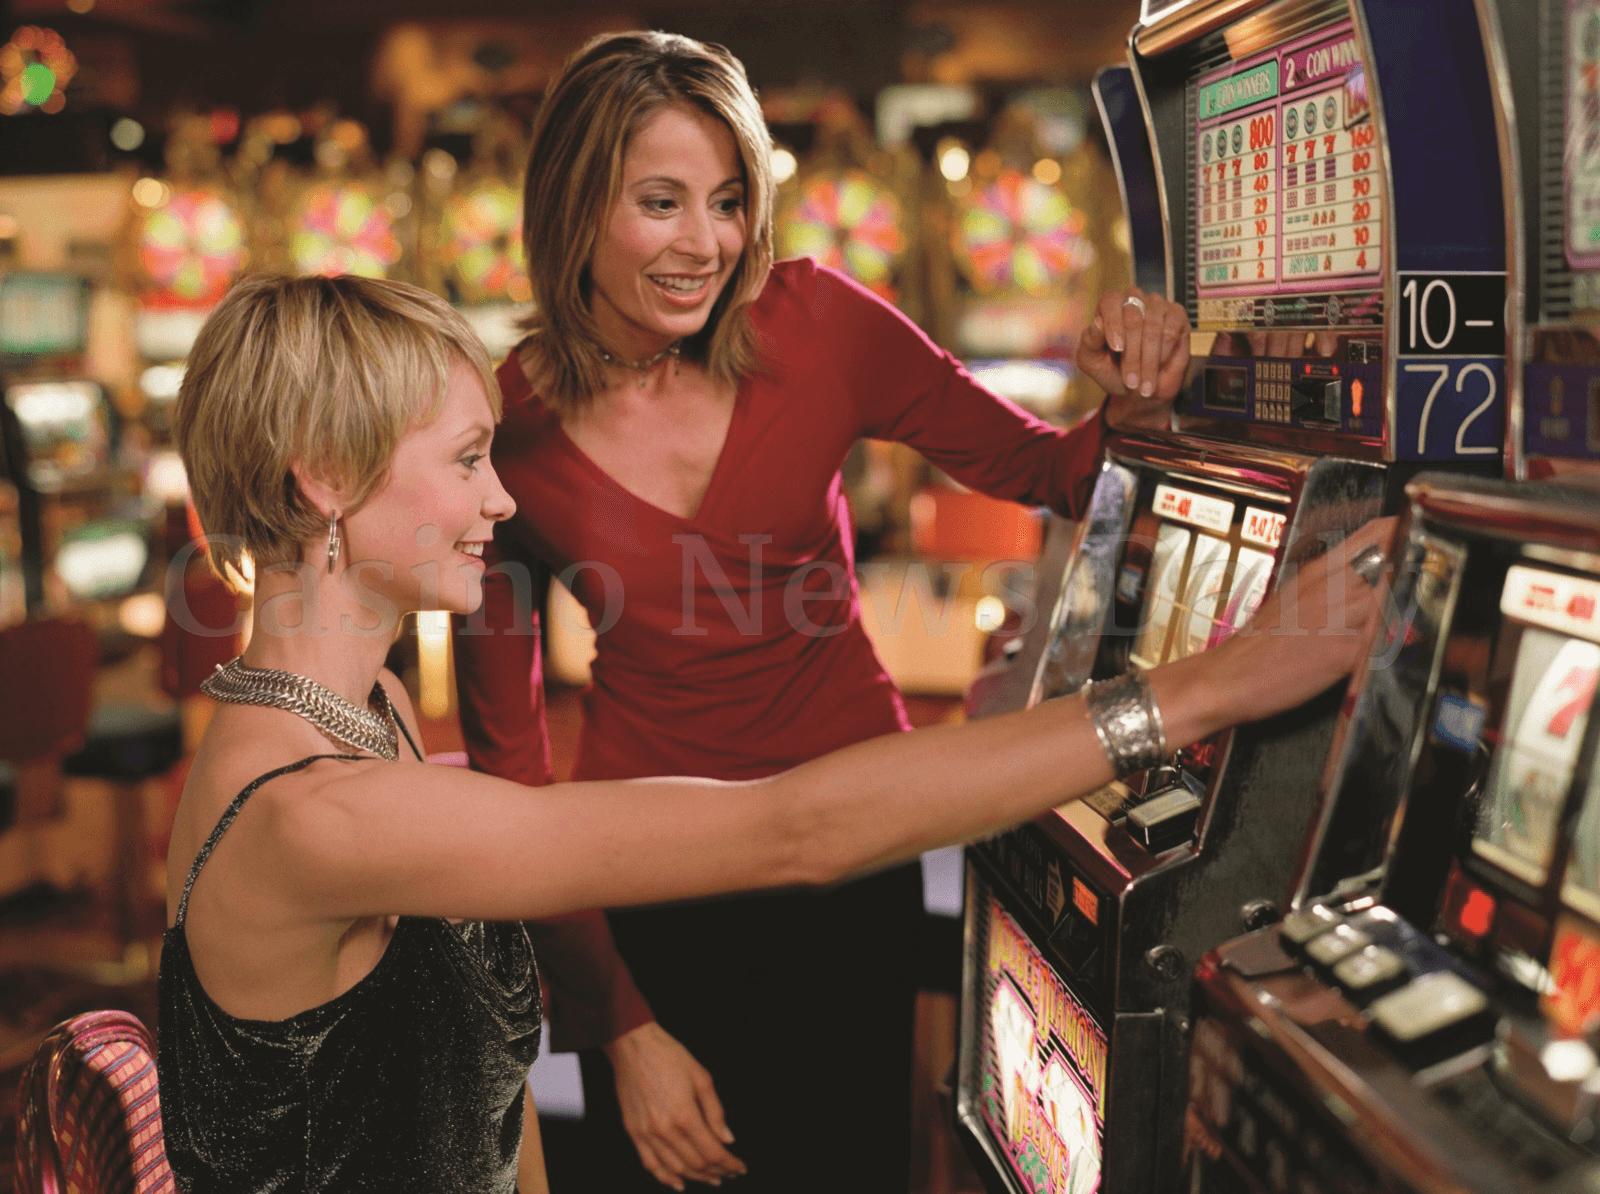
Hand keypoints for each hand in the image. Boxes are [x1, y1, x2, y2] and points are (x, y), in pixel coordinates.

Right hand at [604, 1021, 745, 1189]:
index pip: (713, 1152)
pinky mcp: (633, 1132)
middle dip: (717, 1171)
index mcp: (685, 1115)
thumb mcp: (702, 1077)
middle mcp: (665, 1129)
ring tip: (711, 1178)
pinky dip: (665, 1178)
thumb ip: (716, 1112)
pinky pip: (650, 1164)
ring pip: (675, 1168)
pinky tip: (678, 1182)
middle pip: (696, 1164)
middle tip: (729, 1172)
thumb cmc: (668, 1055)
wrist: (634, 1045)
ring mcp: (646, 1133)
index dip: (730, 1163)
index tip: (739, 1167)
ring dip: (696, 1177)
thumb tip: (727, 1138)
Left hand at [1076, 286, 1191, 429]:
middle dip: (1132, 354)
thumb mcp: (1091, 361)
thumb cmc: (1112, 372)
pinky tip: (1160, 364)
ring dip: (1149, 359)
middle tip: (1131, 381)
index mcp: (1109, 306)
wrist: (1140, 390)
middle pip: (1133, 317)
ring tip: (1145, 382)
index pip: (1110, 302)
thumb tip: (1097, 322)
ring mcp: (1157, 306)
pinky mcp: (1177, 315)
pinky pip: (1171, 330)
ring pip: (1153, 326)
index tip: (1117, 349)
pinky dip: (1165, 352)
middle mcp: (1133, 300)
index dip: (1113, 324)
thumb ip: (1089, 341)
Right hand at [1211, 517, 1398, 723]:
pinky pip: (1383, 645)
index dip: (1400, 532)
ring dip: (1403, 616)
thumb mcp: (1289, 600)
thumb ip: (1329, 590)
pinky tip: (1382, 656)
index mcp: (1316, 572)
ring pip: (1394, 604)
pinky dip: (1390, 650)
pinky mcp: (1343, 652)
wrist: (1228, 677)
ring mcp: (1338, 619)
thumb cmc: (1255, 645)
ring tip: (1397, 629)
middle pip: (1393, 567)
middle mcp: (1330, 589)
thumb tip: (1366, 589)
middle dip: (1410, 580)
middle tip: (1414, 590)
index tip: (1414, 538)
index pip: (1372, 534)